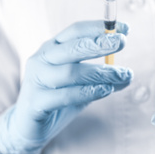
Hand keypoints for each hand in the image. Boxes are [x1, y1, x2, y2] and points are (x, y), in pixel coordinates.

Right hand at [0, 21, 132, 153]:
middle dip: (100, 43)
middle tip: (123, 42)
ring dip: (101, 72)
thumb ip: (101, 78)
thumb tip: (128, 75)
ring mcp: (36, 80)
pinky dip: (88, 92)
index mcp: (52, 49)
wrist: (26, 125)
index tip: (125, 29)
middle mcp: (42, 59)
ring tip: (123, 75)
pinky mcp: (36, 102)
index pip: (76, 31)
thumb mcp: (81, 84)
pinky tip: (106, 90)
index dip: (100, 28)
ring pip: (72, 72)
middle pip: (73, 47)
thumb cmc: (56, 98)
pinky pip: (65, 96)